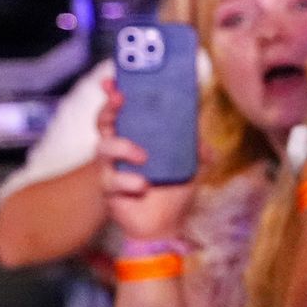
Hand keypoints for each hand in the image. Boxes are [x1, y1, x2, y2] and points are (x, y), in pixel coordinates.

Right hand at [95, 78, 196, 241]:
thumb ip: (196, 144)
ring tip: (144, 157)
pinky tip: (144, 186)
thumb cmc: (173, 190)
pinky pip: (112, 180)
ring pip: (103, 147)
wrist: (165, 225)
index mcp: (137, 138)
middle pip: (104, 122)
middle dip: (109, 108)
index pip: (123, 112)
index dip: (115, 94)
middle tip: (121, 100)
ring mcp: (111, 168)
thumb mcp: (191, 163)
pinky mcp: (109, 189)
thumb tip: (203, 133)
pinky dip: (130, 182)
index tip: (113, 81)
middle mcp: (120, 149)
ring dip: (124, 147)